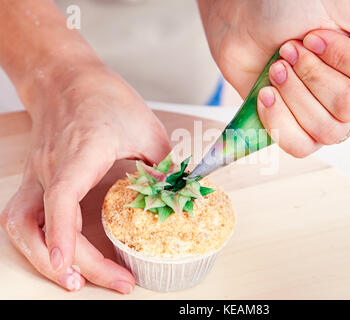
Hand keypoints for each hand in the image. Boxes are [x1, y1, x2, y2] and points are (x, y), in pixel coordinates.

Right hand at [0, 64, 170, 292]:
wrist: (67, 78)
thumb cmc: (106, 98)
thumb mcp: (148, 129)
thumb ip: (163, 166)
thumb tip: (178, 198)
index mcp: (82, 152)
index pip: (61, 196)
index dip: (61, 233)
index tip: (67, 264)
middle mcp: (52, 167)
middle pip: (42, 224)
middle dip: (74, 262)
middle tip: (115, 281)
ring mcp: (38, 174)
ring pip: (20, 225)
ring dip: (41, 257)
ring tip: (76, 280)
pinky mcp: (36, 178)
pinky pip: (24, 216)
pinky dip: (38, 241)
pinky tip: (60, 254)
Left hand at [199, 0, 349, 155]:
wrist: (242, 24)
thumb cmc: (287, 8)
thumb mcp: (341, 5)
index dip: (341, 60)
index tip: (314, 36)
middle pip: (348, 108)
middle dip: (310, 75)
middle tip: (288, 49)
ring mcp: (325, 115)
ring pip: (326, 131)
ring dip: (293, 95)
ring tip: (276, 68)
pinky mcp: (296, 129)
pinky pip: (299, 146)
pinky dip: (279, 121)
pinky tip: (266, 95)